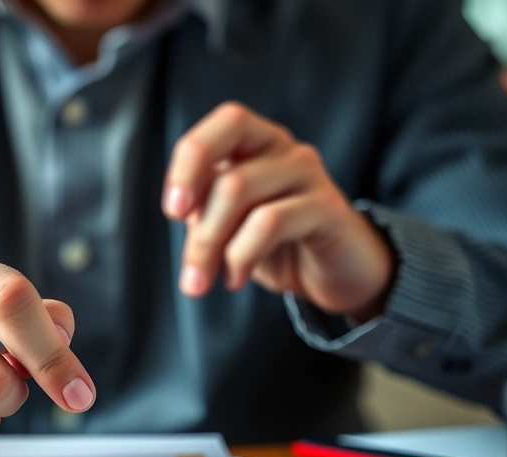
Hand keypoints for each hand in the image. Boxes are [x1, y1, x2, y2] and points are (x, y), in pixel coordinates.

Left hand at [162, 102, 394, 320]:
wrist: (334, 273)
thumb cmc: (274, 242)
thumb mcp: (226, 223)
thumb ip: (202, 207)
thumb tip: (180, 208)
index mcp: (256, 141)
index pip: (224, 123)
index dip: (190, 162)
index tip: (172, 210)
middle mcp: (284, 149)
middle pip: (228, 174)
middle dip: (200, 230)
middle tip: (190, 274)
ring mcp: (309, 173)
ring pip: (241, 193)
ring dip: (213, 247)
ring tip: (205, 282)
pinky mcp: (329, 207)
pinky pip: (271, 222)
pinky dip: (242, 255)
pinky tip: (236, 278)